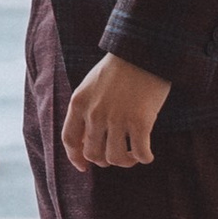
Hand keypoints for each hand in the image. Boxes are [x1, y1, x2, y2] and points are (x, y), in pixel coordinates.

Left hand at [61, 51, 172, 171]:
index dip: (75, 157)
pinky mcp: (140, 122)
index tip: (84, 167)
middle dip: (104, 160)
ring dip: (125, 161)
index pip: (69, 139)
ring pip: (115, 158)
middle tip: (117, 155)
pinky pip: (139, 153)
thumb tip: (87, 139)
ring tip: (133, 156)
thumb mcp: (92, 85)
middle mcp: (95, 113)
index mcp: (79, 103)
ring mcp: (117, 119)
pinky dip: (144, 158)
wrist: (144, 51)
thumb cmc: (120, 68)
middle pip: (93, 153)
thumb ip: (86, 108)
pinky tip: (148, 155)